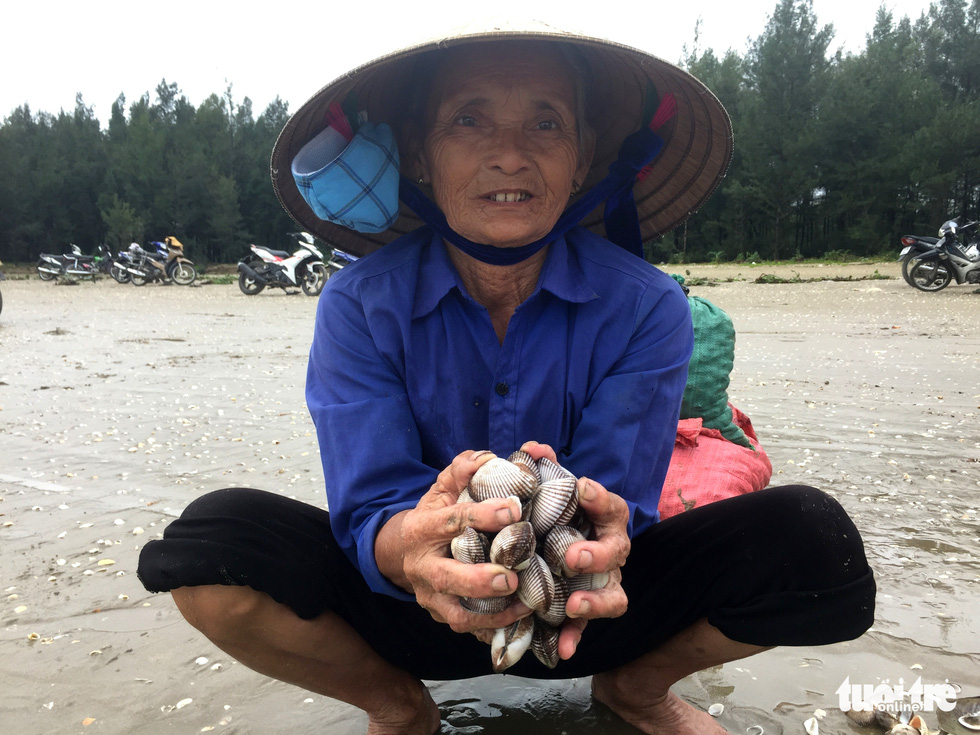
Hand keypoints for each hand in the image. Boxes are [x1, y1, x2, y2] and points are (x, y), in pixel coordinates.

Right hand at [375, 450, 532, 633]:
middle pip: (447, 578)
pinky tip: (521, 621)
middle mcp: (422, 567)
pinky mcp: (443, 616)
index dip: (481, 515)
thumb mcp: (442, 489)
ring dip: (492, 613)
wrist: (403, 551)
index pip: (450, 521)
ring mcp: (430, 597)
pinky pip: (468, 629)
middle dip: (480, 579)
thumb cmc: (434, 516)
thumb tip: (487, 458)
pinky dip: (494, 629)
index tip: (514, 510)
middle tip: (511, 577)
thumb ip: (462, 471)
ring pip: (457, 614)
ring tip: (524, 605)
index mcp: (422, 529)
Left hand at [520, 442, 630, 659]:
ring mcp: (601, 583)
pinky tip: (562, 649)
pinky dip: (575, 638)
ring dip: (595, 602)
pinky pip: (585, 628)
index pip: (610, 505)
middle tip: (572, 555)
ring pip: (614, 597)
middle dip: (596, 554)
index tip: (581, 488)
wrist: (548, 548)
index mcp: (602, 518)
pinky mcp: (586, 610)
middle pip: (616, 552)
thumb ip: (542, 470)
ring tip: (574, 604)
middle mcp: (609, 551)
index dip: (599, 498)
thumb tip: (533, 449)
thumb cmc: (551, 516)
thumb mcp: (546, 492)